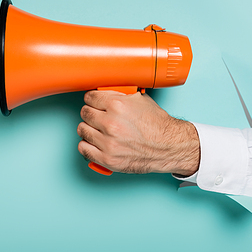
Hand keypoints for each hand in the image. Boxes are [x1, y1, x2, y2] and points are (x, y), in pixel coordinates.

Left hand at [77, 90, 199, 175]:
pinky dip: (87, 145)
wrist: (169, 147)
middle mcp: (110, 123)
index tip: (94, 102)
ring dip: (88, 128)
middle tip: (97, 116)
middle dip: (91, 113)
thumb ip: (119, 96)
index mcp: (117, 105)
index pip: (89, 97)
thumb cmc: (157, 125)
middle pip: (84, 113)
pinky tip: (95, 142)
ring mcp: (107, 142)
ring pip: (82, 130)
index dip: (92, 99)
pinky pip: (83, 148)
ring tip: (97, 129)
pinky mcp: (107, 159)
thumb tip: (104, 92)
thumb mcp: (140, 100)